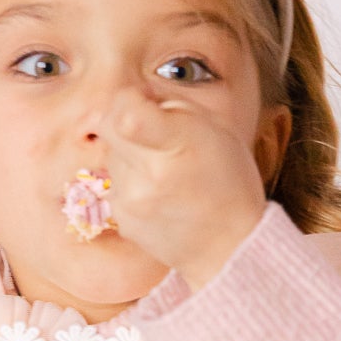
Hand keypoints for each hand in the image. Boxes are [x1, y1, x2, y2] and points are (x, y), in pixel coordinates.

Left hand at [99, 85, 268, 290]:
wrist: (230, 245)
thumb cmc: (229, 181)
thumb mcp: (215, 128)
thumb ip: (172, 106)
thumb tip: (136, 95)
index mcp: (177, 145)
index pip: (125, 113)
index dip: (131, 99)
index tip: (146, 102)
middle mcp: (148, 175)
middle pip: (109, 126)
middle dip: (127, 121)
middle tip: (157, 135)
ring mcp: (131, 201)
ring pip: (110, 154)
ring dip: (130, 153)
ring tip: (164, 168)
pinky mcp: (122, 218)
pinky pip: (115, 183)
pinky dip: (131, 180)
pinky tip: (159, 192)